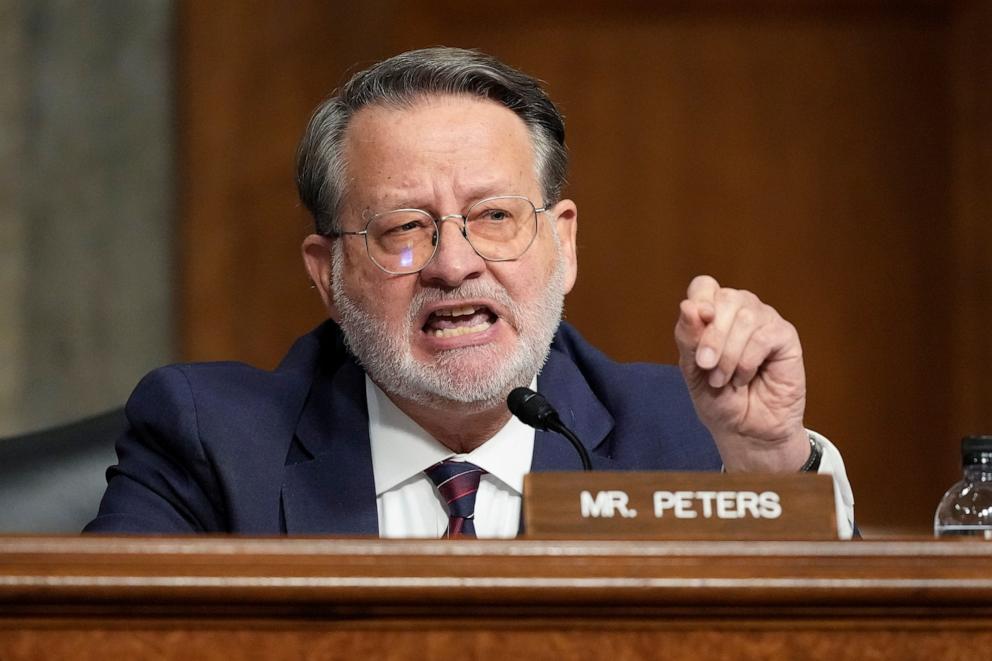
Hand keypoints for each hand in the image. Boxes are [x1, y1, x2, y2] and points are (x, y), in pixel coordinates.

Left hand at [674, 275, 809, 471]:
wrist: (745, 431)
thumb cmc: (719, 400)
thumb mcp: (693, 371)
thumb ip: (688, 339)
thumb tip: (688, 306)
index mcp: (714, 314)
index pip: (704, 286)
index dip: (700, 300)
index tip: (695, 324)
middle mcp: (740, 311)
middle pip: (725, 298)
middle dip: (711, 335)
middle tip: (706, 365)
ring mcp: (764, 321)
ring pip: (746, 317)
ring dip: (729, 353)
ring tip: (723, 380)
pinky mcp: (785, 338)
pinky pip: (764, 336)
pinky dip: (748, 360)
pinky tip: (744, 377)